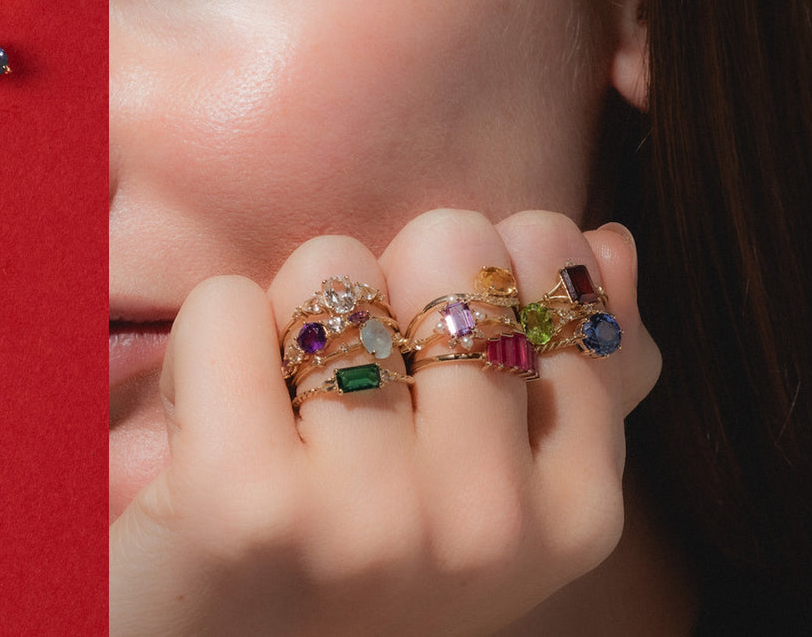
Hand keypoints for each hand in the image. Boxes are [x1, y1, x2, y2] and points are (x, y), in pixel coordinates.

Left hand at [109, 210, 660, 635]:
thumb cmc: (343, 572)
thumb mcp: (479, 498)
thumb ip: (563, 379)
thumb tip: (610, 240)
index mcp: (574, 517)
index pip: (559, 281)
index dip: (466, 290)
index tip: (424, 376)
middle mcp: (491, 523)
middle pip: (450, 246)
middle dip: (381, 286)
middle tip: (340, 397)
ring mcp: (374, 515)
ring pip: (333, 269)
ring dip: (283, 317)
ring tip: (274, 424)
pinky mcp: (247, 498)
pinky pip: (224, 305)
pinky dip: (201, 344)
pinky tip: (204, 432)